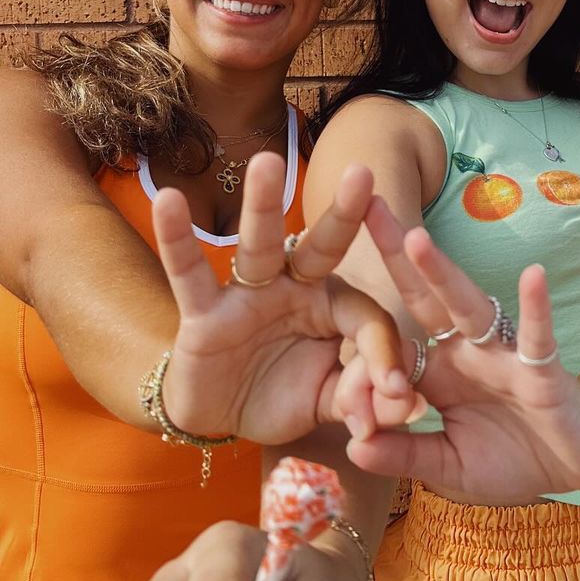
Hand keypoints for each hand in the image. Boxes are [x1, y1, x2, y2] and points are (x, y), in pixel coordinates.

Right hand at [155, 153, 419, 444]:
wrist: (220, 417)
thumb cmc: (283, 394)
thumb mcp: (329, 401)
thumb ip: (365, 399)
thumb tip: (409, 408)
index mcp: (335, 307)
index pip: (368, 319)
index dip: (385, 356)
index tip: (398, 395)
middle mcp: (296, 288)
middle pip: (323, 247)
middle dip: (343, 213)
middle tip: (362, 172)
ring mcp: (249, 294)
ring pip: (260, 245)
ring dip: (263, 207)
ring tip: (267, 162)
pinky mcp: (204, 312)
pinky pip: (189, 272)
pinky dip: (177, 239)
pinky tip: (169, 200)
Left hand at [335, 196, 579, 504]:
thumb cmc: (515, 459)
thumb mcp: (448, 467)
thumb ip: (405, 455)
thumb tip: (354, 448)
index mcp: (439, 372)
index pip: (392, 346)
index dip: (362, 349)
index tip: (339, 358)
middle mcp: (467, 352)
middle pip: (423, 298)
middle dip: (393, 256)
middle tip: (362, 207)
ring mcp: (504, 357)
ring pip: (467, 308)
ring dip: (443, 275)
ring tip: (415, 239)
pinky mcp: (543, 371)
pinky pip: (538, 336)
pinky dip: (536, 308)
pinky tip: (532, 276)